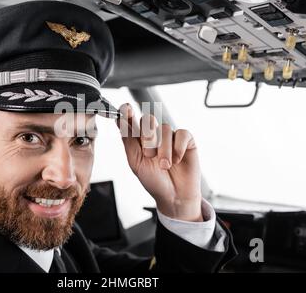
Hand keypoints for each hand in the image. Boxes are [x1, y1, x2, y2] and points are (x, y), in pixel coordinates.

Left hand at [116, 103, 202, 221]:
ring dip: (164, 150)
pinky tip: (177, 160)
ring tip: (165, 166)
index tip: (126, 109)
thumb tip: (119, 120)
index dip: (128, 112)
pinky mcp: (186, 140)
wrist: (173, 197)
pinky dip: (178, 148)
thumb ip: (128, 140)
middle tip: (150, 155)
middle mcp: (154, 135)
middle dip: (148, 138)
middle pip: (148, 120)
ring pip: (165, 129)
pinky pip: (182, 134)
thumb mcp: (135, 162)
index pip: (132, 120)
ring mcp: (170, 136)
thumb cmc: (154, 180)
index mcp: (139, 139)